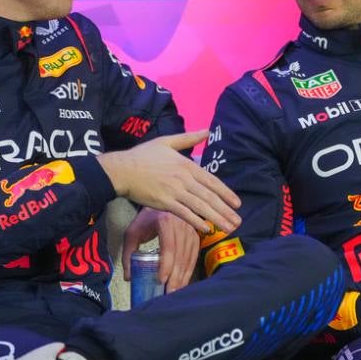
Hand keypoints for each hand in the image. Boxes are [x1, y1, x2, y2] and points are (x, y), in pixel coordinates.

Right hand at [97, 130, 240, 233]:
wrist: (122, 170)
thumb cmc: (143, 155)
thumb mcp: (167, 141)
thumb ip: (189, 138)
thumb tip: (207, 131)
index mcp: (187, 165)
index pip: (212, 181)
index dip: (226, 193)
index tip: (237, 204)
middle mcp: (184, 179)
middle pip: (209, 197)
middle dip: (226, 210)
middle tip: (238, 221)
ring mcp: (175, 192)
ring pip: (200, 207)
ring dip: (216, 218)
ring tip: (228, 228)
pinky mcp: (164, 203)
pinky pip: (184, 213)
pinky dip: (196, 221)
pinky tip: (206, 228)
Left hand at [122, 208, 199, 292]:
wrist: (161, 203)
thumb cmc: (146, 219)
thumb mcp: (133, 233)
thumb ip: (128, 254)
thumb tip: (129, 277)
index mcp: (166, 222)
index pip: (169, 247)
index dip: (166, 266)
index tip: (161, 281)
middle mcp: (182, 225)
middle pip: (181, 255)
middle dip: (175, 277)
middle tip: (169, 293)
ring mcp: (191, 230)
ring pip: (189, 257)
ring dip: (183, 276)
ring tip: (175, 291)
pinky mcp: (196, 236)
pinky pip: (194, 256)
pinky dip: (189, 270)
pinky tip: (183, 282)